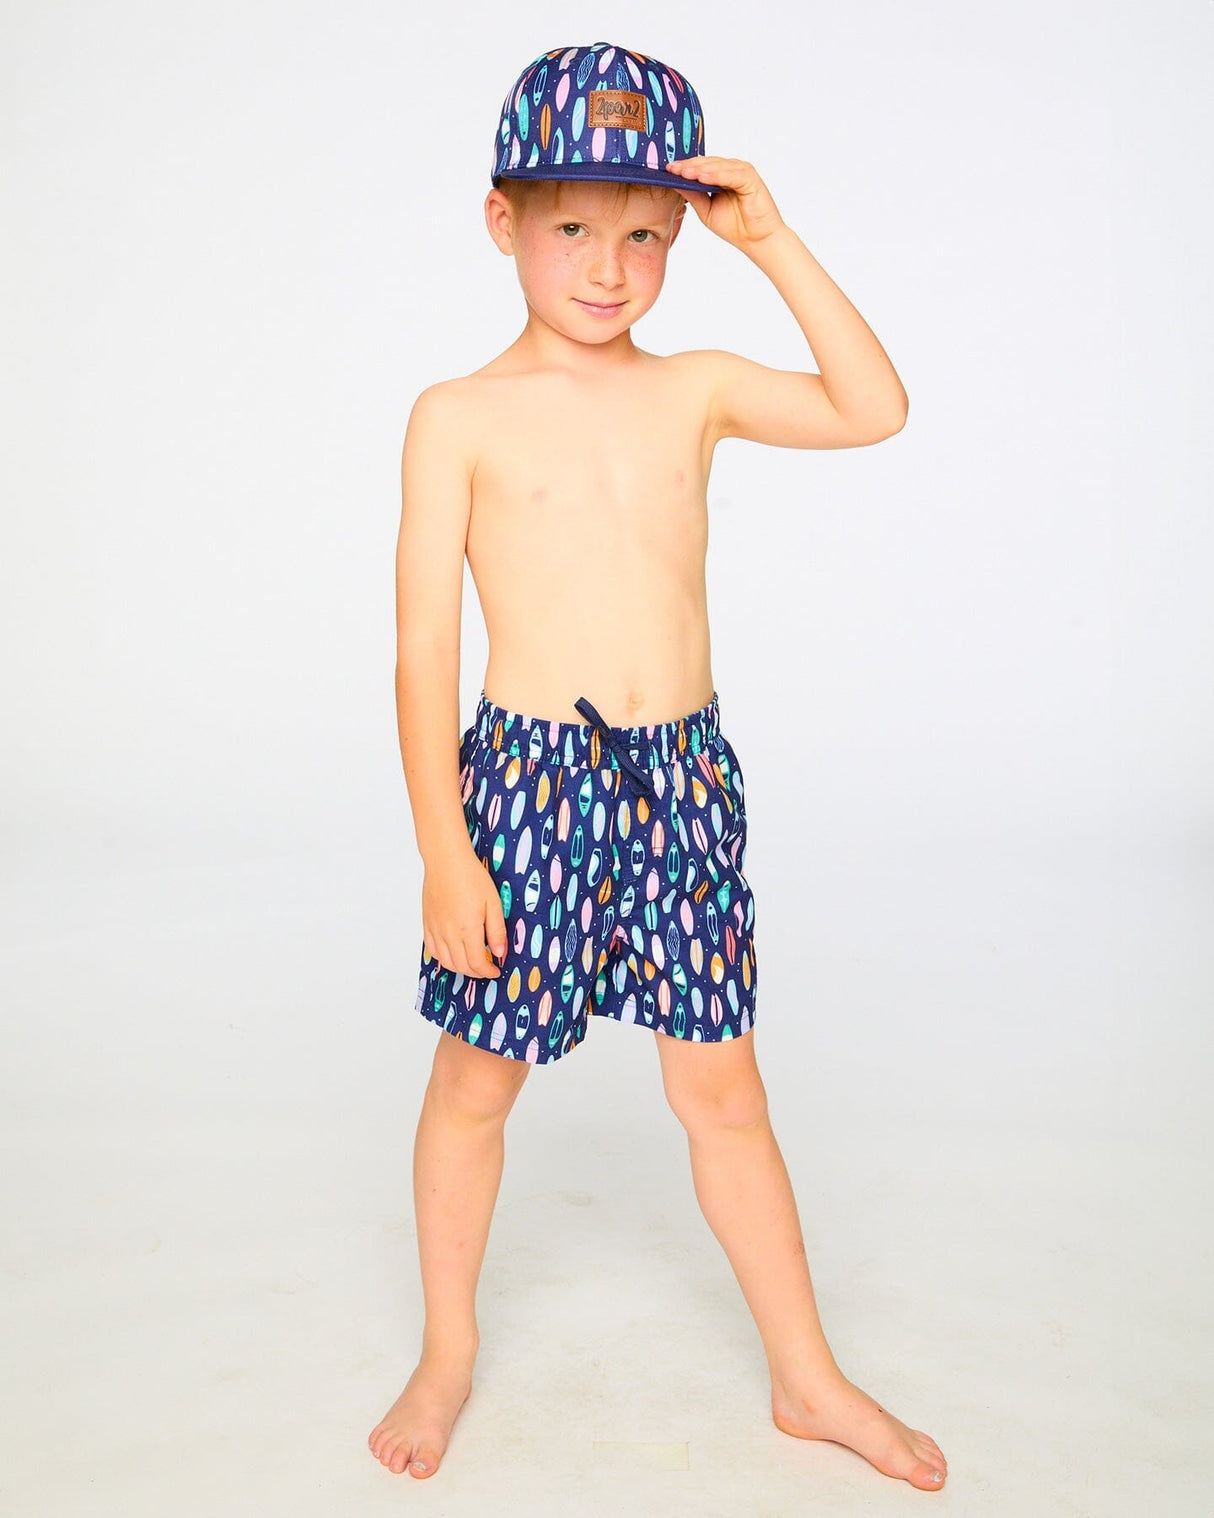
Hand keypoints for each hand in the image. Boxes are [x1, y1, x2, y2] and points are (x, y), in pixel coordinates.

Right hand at [421, 847, 507, 978]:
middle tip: (486, 968)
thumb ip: (496, 931)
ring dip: (460, 968)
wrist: (446, 861)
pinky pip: (432, 950)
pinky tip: (453, 954)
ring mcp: (435, 930)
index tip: (496, 970)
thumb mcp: (493, 903)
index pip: (477, 963)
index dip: (488, 972)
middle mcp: (449, 933)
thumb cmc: (471, 877)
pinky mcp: (427, 924)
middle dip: (476, 972)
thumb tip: (499, 953)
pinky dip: (443, 958)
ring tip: (471, 963)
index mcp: (467, 929)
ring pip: (445, 962)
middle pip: (461, 966)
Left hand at [665, 156, 785, 251]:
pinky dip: (717, 175)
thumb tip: (675, 183)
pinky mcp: (750, 178)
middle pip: (707, 163)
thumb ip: (694, 196)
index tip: (667, 170)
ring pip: (718, 166)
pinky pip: (731, 175)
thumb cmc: (735, 226)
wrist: (756, 240)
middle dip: (689, 166)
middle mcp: (731, 170)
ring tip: (683, 172)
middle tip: (672, 168)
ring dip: (700, 169)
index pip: (700, 167)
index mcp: (721, 175)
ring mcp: (741, 172)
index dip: (684, 167)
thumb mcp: (706, 211)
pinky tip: (702, 178)